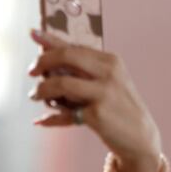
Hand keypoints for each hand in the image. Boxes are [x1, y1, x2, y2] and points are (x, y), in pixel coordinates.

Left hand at [26, 28, 162, 171]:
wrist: (140, 137)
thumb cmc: (116, 109)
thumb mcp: (104, 84)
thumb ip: (79, 74)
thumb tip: (45, 67)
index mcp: (110, 61)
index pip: (75, 45)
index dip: (51, 39)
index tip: (32, 33)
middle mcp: (109, 72)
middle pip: (66, 56)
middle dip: (42, 62)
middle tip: (31, 72)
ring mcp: (104, 93)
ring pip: (61, 83)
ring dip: (41, 90)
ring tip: (34, 96)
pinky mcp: (98, 115)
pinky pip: (65, 114)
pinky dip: (50, 119)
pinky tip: (40, 121)